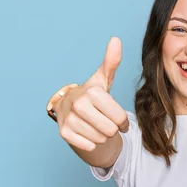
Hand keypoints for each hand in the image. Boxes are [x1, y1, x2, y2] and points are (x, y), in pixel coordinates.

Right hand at [54, 37, 128, 151]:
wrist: (68, 107)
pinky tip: (87, 132)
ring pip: (100, 139)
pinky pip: (89, 146)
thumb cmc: (91, 94)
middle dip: (112, 129)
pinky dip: (91, 142)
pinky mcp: (64, 133)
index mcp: (92, 92)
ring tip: (96, 125)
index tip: (118, 119)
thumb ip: (111, 62)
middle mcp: (79, 105)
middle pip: (111, 131)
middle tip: (105, 121)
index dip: (122, 122)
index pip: (119, 119)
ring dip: (102, 136)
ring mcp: (69, 120)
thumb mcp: (103, 79)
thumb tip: (116, 40)